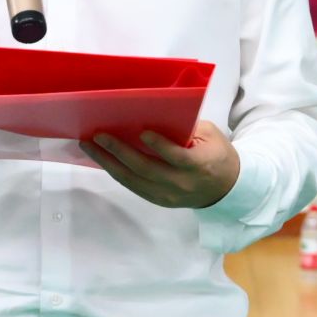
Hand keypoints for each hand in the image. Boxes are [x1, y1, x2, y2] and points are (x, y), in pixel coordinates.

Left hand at [81, 119, 239, 209]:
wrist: (226, 189)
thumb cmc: (217, 154)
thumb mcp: (211, 135)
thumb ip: (186, 128)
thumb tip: (155, 115)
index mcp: (200, 165)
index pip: (178, 158)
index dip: (161, 147)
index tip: (143, 133)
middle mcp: (182, 183)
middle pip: (147, 169)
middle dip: (120, 152)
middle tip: (98, 136)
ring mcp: (169, 196)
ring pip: (134, 181)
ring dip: (109, 163)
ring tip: (90, 147)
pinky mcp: (159, 201)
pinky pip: (134, 186)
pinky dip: (117, 172)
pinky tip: (102, 159)